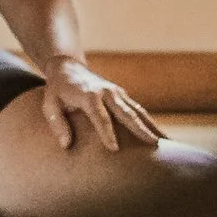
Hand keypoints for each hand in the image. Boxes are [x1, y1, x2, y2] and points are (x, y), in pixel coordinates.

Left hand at [38, 58, 161, 155]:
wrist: (68, 68)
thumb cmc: (56, 91)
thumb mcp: (49, 105)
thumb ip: (57, 124)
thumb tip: (66, 145)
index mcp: (88, 95)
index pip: (99, 117)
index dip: (107, 133)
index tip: (115, 149)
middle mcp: (106, 92)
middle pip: (126, 112)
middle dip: (140, 129)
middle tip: (154, 145)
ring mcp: (116, 93)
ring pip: (137, 111)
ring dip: (151, 126)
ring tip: (167, 143)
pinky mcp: (122, 96)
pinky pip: (138, 110)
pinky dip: (149, 123)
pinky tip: (160, 136)